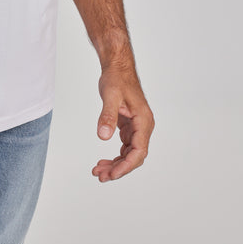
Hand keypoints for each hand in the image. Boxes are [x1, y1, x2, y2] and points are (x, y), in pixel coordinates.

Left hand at [92, 64, 153, 181]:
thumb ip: (108, 116)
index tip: (112, 174)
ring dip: (116, 163)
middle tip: (100, 176)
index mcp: (143, 121)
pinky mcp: (129, 126)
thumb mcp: (110, 96)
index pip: (139, 151)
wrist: (117, 67)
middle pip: (134, 156)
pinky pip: (124, 146)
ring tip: (98, 171)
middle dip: (118, 168)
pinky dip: (115, 155)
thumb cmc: (117, 78)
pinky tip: (104, 161)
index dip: (126, 165)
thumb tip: (103, 136)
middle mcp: (143, 126)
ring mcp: (136, 127)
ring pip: (129, 153)